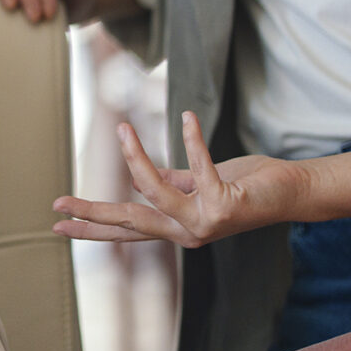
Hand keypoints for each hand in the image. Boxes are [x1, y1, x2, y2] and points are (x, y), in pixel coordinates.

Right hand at [52, 111, 304, 248]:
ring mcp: (205, 223)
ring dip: (136, 158)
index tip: (59, 225)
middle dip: (92, 212)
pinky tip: (186, 118)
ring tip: (122, 127)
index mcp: (177, 228)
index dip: (92, 228)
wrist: (292, 194)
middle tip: (58, 202)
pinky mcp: (224, 204)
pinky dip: (191, 140)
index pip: (126, 230)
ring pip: (155, 193)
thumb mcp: (200, 185)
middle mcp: (187, 233)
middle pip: (128, 221)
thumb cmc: (246, 186)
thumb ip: (171, 183)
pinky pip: (198, 167)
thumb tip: (139, 177)